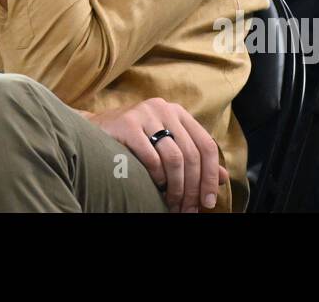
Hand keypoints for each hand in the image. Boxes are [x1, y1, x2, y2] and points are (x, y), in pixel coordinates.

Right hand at [85, 98, 228, 212]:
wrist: (96, 129)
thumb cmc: (135, 140)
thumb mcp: (167, 144)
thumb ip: (194, 156)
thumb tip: (222, 177)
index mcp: (178, 113)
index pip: (206, 145)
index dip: (210, 176)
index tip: (208, 202)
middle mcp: (164, 109)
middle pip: (192, 154)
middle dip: (193, 188)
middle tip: (188, 209)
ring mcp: (145, 114)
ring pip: (175, 158)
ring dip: (177, 188)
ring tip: (172, 203)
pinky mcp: (128, 123)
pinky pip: (152, 158)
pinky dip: (157, 177)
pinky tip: (154, 186)